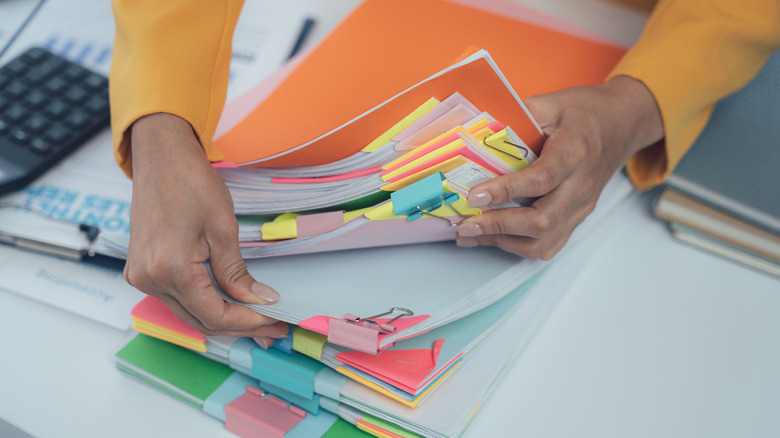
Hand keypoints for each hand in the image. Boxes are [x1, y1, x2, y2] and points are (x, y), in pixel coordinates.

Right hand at [125, 113, 286, 347]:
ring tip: (258, 318)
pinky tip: (230, 302)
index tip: (276, 321)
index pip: (214, 315)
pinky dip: (204, 304)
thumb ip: (237, 272)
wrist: (160, 155)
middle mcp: (149, 280)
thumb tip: (260, 300)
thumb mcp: (223, 228)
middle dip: (240, 326)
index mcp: (169, 270)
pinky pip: (177, 299)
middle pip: (201, 321)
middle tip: (274, 327)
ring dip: (223, 318)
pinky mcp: (141, 270)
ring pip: (188, 313)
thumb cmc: (189, 181)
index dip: (249, 323)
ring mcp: (141, 276)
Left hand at [456, 76, 663, 259]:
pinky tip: (493, 238)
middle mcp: (581, 185)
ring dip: (503, 242)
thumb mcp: (552, 102)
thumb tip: (476, 131)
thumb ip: (517, 117)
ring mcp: (582, 206)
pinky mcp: (578, 217)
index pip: (540, 180)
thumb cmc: (584, 111)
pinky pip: (550, 244)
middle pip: (542, 221)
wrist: (622, 123)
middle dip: (498, 226)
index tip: (474, 196)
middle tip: (465, 224)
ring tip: (470, 235)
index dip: (505, 191)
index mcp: (575, 152)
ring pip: (544, 241)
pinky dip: (518, 246)